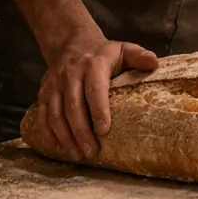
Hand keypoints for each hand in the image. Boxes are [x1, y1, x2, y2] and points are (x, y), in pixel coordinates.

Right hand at [36, 30, 157, 160]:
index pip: (94, 90)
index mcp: (93, 65)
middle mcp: (70, 75)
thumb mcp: (124, 49)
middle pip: (73, 107)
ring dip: (65, 137)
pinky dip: (49, 134)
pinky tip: (59, 148)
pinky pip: (43, 116)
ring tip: (78, 155)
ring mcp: (54, 85)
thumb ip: (140, 56)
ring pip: (56, 114)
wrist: (71, 43)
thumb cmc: (104, 53)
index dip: (98, 111)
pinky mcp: (43, 93)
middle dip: (82, 132)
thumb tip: (155, 64)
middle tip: (92, 152)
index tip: (104, 131)